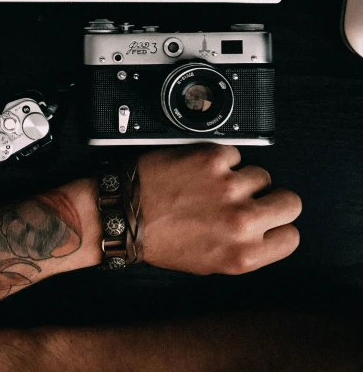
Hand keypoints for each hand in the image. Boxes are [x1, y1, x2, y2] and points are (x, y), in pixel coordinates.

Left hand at [137, 144, 301, 274]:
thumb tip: (264, 233)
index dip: (279, 225)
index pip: (291, 236)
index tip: (269, 219)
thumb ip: (243, 249)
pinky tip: (200, 170)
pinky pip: (234, 154)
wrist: (125, 213)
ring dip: (241, 177)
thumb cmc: (159, 239)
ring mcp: (229, 187)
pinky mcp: (212, 160)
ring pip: (261, 174)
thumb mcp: (209, 263)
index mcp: (243, 254)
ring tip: (213, 184)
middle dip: (273, 197)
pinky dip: (220, 159)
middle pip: (291, 201)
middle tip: (251, 196)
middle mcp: (241, 222)